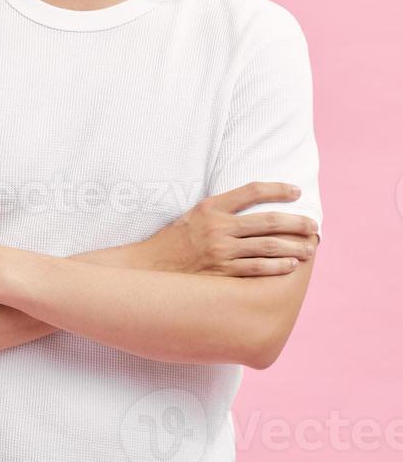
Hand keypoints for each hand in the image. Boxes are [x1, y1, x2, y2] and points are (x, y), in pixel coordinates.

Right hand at [136, 182, 318, 276]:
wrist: (150, 268)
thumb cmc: (173, 241)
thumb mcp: (192, 215)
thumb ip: (219, 210)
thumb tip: (250, 206)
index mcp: (211, 207)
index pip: (251, 190)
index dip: (277, 189)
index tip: (296, 191)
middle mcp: (218, 227)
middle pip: (267, 221)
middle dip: (295, 222)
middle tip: (313, 225)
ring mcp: (221, 252)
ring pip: (267, 246)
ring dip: (293, 246)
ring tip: (309, 247)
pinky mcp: (222, 273)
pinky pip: (256, 269)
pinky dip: (276, 266)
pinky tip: (291, 265)